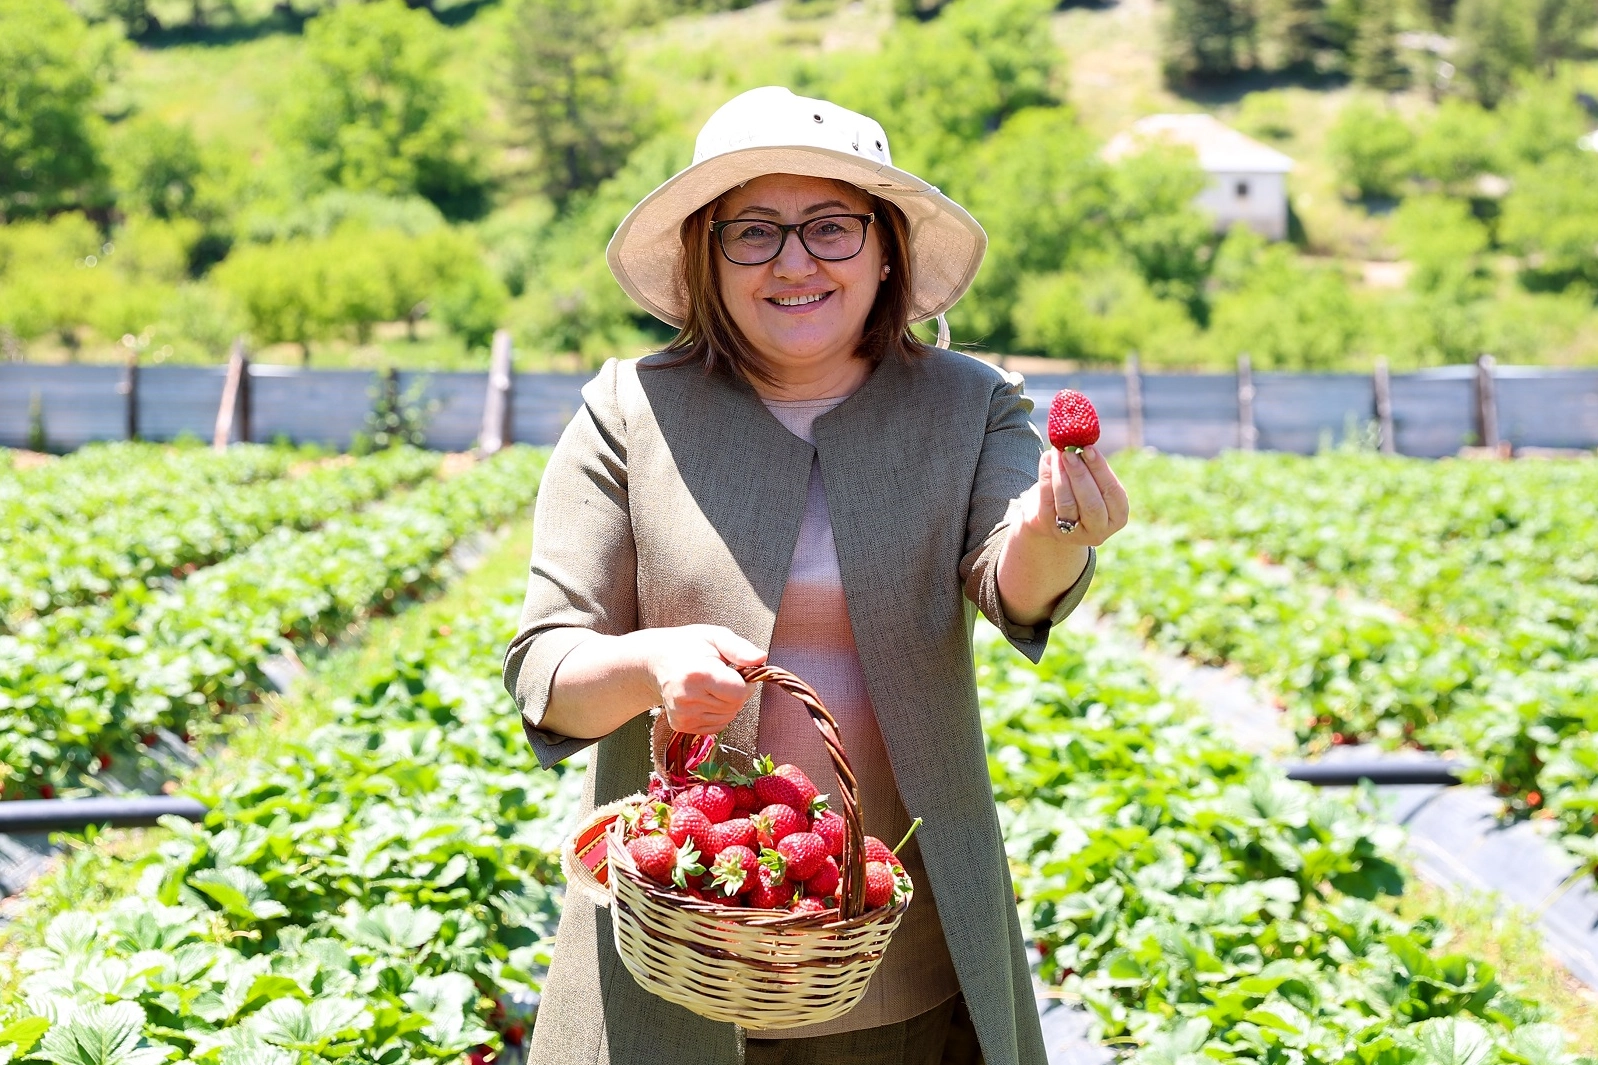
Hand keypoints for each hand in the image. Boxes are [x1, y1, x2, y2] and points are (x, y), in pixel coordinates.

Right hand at [644, 625, 764, 735]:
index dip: (745, 682)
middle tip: (722, 676)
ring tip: (712, 686)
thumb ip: (739, 648)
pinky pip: (716, 726)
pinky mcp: (680, 725)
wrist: (656, 660)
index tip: (736, 670)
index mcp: (698, 674)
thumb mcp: (715, 636)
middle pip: (735, 706)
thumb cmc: (690, 645)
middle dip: (737, 692)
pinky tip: (705, 698)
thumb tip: (761, 659)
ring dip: (728, 704)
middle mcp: (687, 698)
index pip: (739, 692)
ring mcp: (682, 715)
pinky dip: (718, 714)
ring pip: (728, 718)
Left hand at [1017, 445, 1129, 547]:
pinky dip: (1046, 478)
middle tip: (1070, 452)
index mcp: (1117, 517)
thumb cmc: (1080, 493)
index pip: (1113, 492)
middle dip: (1080, 474)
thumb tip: (1081, 440)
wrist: (1052, 516)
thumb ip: (1092, 467)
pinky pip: (1047, 502)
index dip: (1101, 470)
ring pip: (1068, 503)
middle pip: (1091, 502)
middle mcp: (1098, 530)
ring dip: (1061, 474)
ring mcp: (1073, 534)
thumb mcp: (1093, 483)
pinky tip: (1047, 460)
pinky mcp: (1049, 528)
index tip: (1089, 449)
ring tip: (1057, 453)